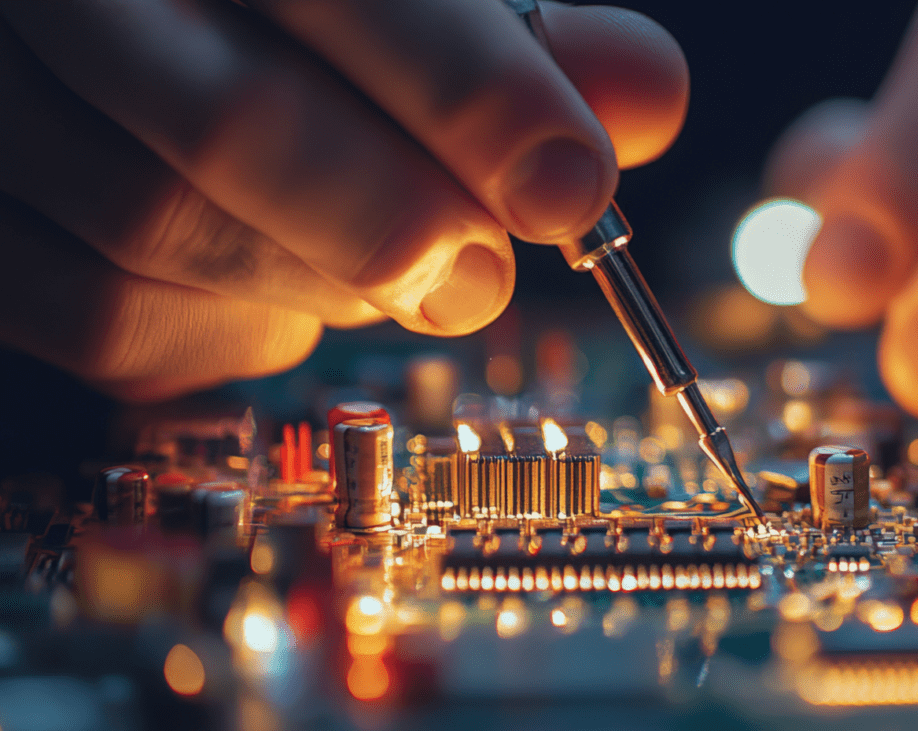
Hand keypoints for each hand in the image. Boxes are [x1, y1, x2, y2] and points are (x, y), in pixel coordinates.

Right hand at [0, 0, 686, 399]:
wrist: (116, 27)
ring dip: (319, 284)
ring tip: (393, 269)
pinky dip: (227, 334)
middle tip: (481, 275)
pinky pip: (98, 318)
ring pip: (156, 232)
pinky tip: (286, 297)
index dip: (472, 94)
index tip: (572, 188)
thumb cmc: (297, 20)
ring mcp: (0, 97)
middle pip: (230, 117)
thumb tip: (647, 97)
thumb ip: (524, 37)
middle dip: (397, 220)